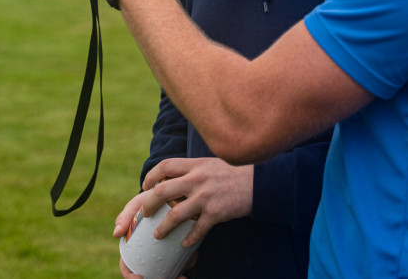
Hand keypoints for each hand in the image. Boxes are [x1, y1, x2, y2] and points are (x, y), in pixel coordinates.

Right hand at [113, 191, 192, 278]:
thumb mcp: (136, 205)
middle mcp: (149, 254)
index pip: (129, 269)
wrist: (172, 191)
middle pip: (150, 275)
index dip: (131, 277)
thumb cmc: (149, 201)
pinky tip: (192, 260)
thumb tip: (116, 234)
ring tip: (181, 276)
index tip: (140, 278)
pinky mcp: (180, 248)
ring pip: (167, 272)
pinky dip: (187, 264)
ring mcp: (165, 253)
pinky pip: (183, 261)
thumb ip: (125, 216)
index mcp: (134, 249)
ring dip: (174, 276)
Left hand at [140, 158, 254, 247]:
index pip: (165, 166)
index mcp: (196, 165)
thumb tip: (176, 177)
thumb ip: (195, 169)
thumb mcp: (213, 164)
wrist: (262, 182)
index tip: (146, 186)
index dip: (151, 176)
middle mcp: (198, 179)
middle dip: (148, 204)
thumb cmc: (236, 172)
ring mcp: (206, 197)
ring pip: (174, 214)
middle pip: (162, 191)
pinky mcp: (216, 213)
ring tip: (158, 234)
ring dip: (163, 227)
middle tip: (145, 213)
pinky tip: (185, 243)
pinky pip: (196, 230)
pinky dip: (189, 239)